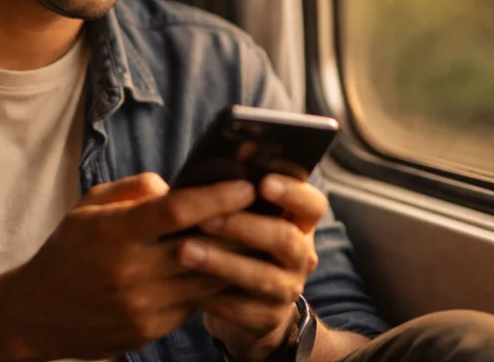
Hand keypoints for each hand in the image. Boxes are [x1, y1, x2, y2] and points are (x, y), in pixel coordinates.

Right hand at [6, 173, 256, 359]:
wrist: (38, 313)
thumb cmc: (68, 249)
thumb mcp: (89, 206)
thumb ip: (133, 190)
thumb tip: (176, 186)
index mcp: (114, 233)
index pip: (176, 210)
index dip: (216, 196)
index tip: (246, 185)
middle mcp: (130, 271)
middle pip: (201, 247)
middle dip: (237, 226)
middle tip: (265, 208)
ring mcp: (142, 305)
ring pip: (206, 279)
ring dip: (233, 258)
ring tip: (256, 236)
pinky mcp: (150, 329)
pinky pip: (193, 302)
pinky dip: (211, 284)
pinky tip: (227, 266)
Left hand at [178, 174, 327, 361]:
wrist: (243, 306)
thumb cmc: (235, 245)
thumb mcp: (238, 218)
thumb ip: (224, 196)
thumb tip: (180, 175)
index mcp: (298, 222)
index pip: (313, 204)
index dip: (293, 192)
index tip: (262, 182)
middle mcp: (300, 255)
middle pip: (285, 239)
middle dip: (243, 227)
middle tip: (206, 219)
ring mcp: (288, 288)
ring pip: (262, 277)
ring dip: (221, 262)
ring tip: (184, 251)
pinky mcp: (268, 317)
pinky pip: (243, 309)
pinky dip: (214, 297)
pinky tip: (187, 288)